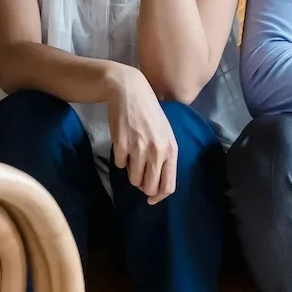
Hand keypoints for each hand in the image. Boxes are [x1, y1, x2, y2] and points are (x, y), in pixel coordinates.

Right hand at [104, 64, 177, 203]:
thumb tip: (157, 185)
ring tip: (133, 155)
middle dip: (143, 187)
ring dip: (131, 172)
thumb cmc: (150, 114)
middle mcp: (157, 151)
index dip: (159, 197)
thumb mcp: (165, 134)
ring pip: (134, 179)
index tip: (151, 199)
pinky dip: (121, 159)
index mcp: (171, 149)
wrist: (131, 92)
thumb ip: (164, 157)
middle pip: (150, 187)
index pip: (169, 185)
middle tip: (139, 177)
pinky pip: (120, 165)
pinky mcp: (121, 145)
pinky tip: (124, 143)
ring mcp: (139, 149)